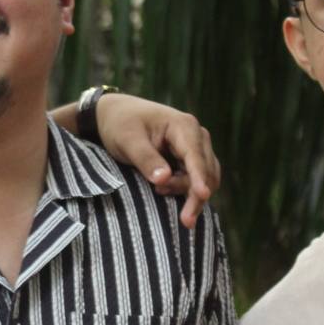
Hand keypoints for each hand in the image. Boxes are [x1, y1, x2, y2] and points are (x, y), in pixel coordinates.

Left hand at [92, 94, 222, 227]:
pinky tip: (164, 191)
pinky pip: (197, 181)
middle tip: (173, 210)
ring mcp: (197, 149)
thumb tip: (163, 179)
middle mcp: (197, 136)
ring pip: (205, 180)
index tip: (203, 195)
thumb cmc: (121, 124)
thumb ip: (145, 159)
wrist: (117, 114)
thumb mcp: (127, 140)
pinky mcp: (191, 160)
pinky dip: (185, 191)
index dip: (199, 177)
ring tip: (157, 191)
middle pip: (206, 172)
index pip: (196, 156)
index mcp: (183, 126)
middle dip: (193, 194)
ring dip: (187, 193)